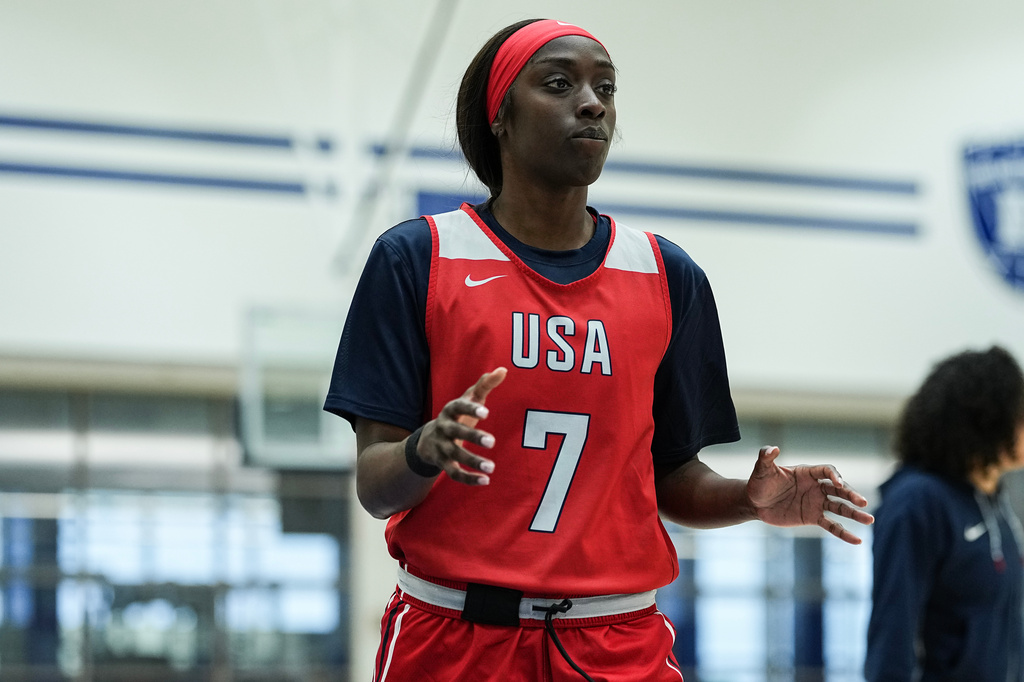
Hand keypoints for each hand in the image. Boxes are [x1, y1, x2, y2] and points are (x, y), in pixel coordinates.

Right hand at [416, 368, 506, 484]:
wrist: (428, 440)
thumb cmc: (457, 416)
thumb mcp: (468, 400)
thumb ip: (485, 385)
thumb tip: (503, 370)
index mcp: (450, 410)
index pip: (458, 406)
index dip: (471, 409)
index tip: (486, 412)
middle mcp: (443, 428)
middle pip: (456, 431)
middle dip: (472, 436)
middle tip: (492, 442)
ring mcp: (441, 446)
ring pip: (455, 454)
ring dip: (472, 461)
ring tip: (491, 468)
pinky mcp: (442, 463)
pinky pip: (453, 473)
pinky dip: (468, 478)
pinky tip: (485, 481)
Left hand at [747, 446, 873, 544]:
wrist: (754, 503)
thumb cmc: (759, 483)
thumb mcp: (761, 470)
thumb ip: (766, 457)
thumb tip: (772, 448)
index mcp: (807, 473)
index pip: (827, 472)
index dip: (834, 476)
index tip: (838, 483)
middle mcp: (816, 487)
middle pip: (839, 489)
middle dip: (851, 494)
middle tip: (862, 502)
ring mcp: (816, 503)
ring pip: (840, 507)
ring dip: (855, 513)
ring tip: (870, 520)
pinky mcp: (812, 517)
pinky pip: (831, 525)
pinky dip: (844, 533)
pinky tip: (857, 541)